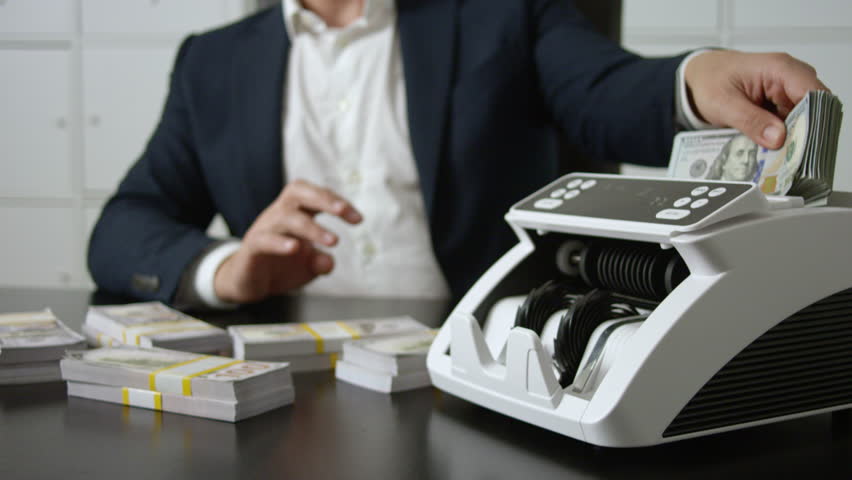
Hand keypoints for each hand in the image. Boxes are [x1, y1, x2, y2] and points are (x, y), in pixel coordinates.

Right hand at [214, 179, 361, 302]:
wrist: (248, 282)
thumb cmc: (281, 266)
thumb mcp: (308, 266)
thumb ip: (321, 262)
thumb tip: (328, 262)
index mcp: (296, 212)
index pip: (317, 196)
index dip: (337, 202)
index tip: (358, 219)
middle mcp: (279, 214)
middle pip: (298, 191)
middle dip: (323, 198)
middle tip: (342, 211)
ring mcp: (264, 228)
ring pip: (285, 216)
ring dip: (311, 227)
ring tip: (333, 240)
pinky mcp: (252, 247)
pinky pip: (264, 239)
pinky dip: (279, 242)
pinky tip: (295, 248)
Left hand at [685, 50, 829, 148]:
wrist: (702, 76)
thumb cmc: (710, 80)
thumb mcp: (723, 104)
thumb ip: (750, 121)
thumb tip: (778, 138)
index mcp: (779, 68)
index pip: (813, 93)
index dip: (813, 120)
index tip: (800, 144)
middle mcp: (790, 77)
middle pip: (814, 108)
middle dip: (803, 134)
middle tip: (786, 157)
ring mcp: (788, 91)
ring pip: (805, 119)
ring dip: (793, 138)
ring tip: (776, 156)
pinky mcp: (783, 104)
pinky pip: (793, 123)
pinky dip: (784, 137)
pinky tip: (772, 149)